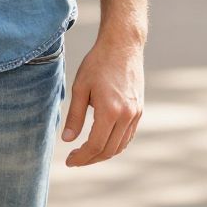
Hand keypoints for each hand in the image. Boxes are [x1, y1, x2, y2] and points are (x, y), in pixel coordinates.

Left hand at [60, 35, 143, 166]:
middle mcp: (126, 116)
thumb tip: (67, 140)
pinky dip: (115, 144)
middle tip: (75, 160)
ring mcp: (135, 114)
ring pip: (120, 146)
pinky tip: (102, 141)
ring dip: (103, 153)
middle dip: (91, 159)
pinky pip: (127, 136)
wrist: (122, 46)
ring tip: (86, 153)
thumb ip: (75, 115)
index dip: (82, 157)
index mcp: (110, 110)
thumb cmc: (98, 63)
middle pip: (109, 150)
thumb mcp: (80, 87)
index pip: (95, 145)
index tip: (69, 161)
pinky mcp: (139, 110)